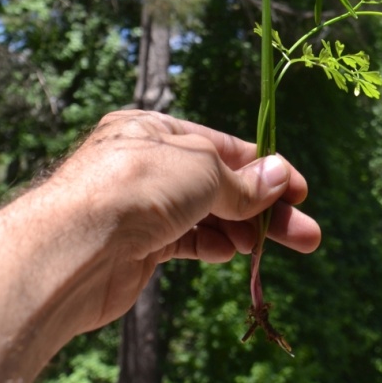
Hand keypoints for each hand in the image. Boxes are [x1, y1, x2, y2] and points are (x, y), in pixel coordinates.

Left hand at [48, 110, 320, 331]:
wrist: (73, 248)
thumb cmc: (136, 187)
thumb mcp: (202, 169)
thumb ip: (241, 180)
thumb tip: (278, 176)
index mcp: (155, 129)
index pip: (223, 146)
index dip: (265, 168)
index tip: (300, 191)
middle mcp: (148, 164)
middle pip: (220, 184)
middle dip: (264, 208)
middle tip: (308, 234)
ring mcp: (142, 207)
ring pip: (205, 215)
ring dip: (242, 230)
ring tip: (273, 248)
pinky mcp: (137, 247)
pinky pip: (184, 241)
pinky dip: (210, 245)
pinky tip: (230, 253)